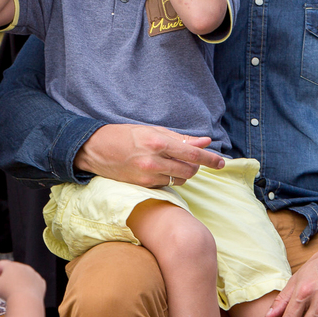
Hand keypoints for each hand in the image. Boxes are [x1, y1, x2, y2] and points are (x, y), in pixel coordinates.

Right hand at [0, 259, 46, 301]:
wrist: (26, 301)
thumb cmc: (9, 292)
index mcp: (11, 265)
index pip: (0, 265)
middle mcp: (23, 267)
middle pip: (13, 270)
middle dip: (7, 277)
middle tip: (2, 288)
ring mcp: (33, 274)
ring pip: (24, 276)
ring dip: (18, 282)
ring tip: (13, 293)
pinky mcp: (40, 283)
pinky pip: (33, 283)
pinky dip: (29, 288)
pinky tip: (24, 295)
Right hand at [75, 124, 224, 187]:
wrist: (95, 149)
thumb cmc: (124, 135)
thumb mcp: (152, 131)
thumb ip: (180, 138)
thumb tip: (205, 142)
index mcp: (157, 142)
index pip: (192, 154)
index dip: (210, 159)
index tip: (222, 162)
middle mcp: (153, 161)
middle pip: (189, 169)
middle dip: (197, 166)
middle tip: (194, 159)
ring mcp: (147, 176)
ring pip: (180, 179)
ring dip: (185, 172)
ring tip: (176, 162)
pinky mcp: (142, 186)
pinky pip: (167, 184)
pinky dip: (171, 178)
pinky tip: (163, 169)